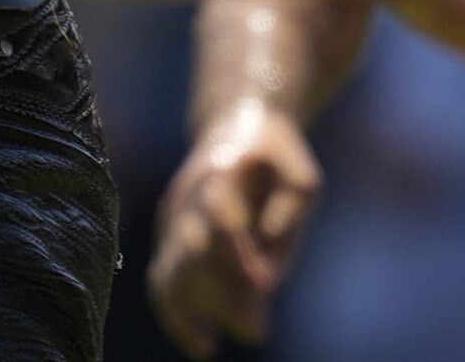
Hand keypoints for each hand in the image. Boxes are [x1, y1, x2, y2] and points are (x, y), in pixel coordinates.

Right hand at [150, 100, 323, 352]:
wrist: (234, 125)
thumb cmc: (276, 156)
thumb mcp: (302, 174)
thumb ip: (291, 210)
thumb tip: (270, 262)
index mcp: (220, 173)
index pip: (221, 217)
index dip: (238, 253)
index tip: (265, 287)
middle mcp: (187, 196)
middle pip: (192, 250)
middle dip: (219, 294)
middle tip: (256, 331)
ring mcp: (173, 218)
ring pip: (169, 270)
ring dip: (191, 312)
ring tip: (213, 346)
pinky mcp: (169, 239)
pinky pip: (162, 281)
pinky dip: (174, 315)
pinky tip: (202, 345)